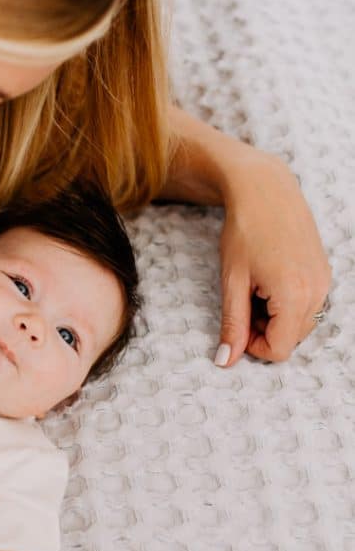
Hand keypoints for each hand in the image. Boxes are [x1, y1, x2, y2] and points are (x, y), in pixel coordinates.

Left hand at [217, 152, 330, 364]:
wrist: (265, 189)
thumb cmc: (244, 231)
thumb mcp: (232, 281)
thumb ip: (233, 324)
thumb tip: (226, 361)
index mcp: (294, 295)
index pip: (279, 350)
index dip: (253, 346)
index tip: (238, 323)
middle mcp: (317, 291)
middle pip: (291, 339)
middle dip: (265, 331)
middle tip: (244, 300)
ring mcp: (324, 281)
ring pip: (300, 323)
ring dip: (276, 317)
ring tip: (256, 288)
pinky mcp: (324, 272)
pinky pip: (308, 304)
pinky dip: (287, 303)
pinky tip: (270, 279)